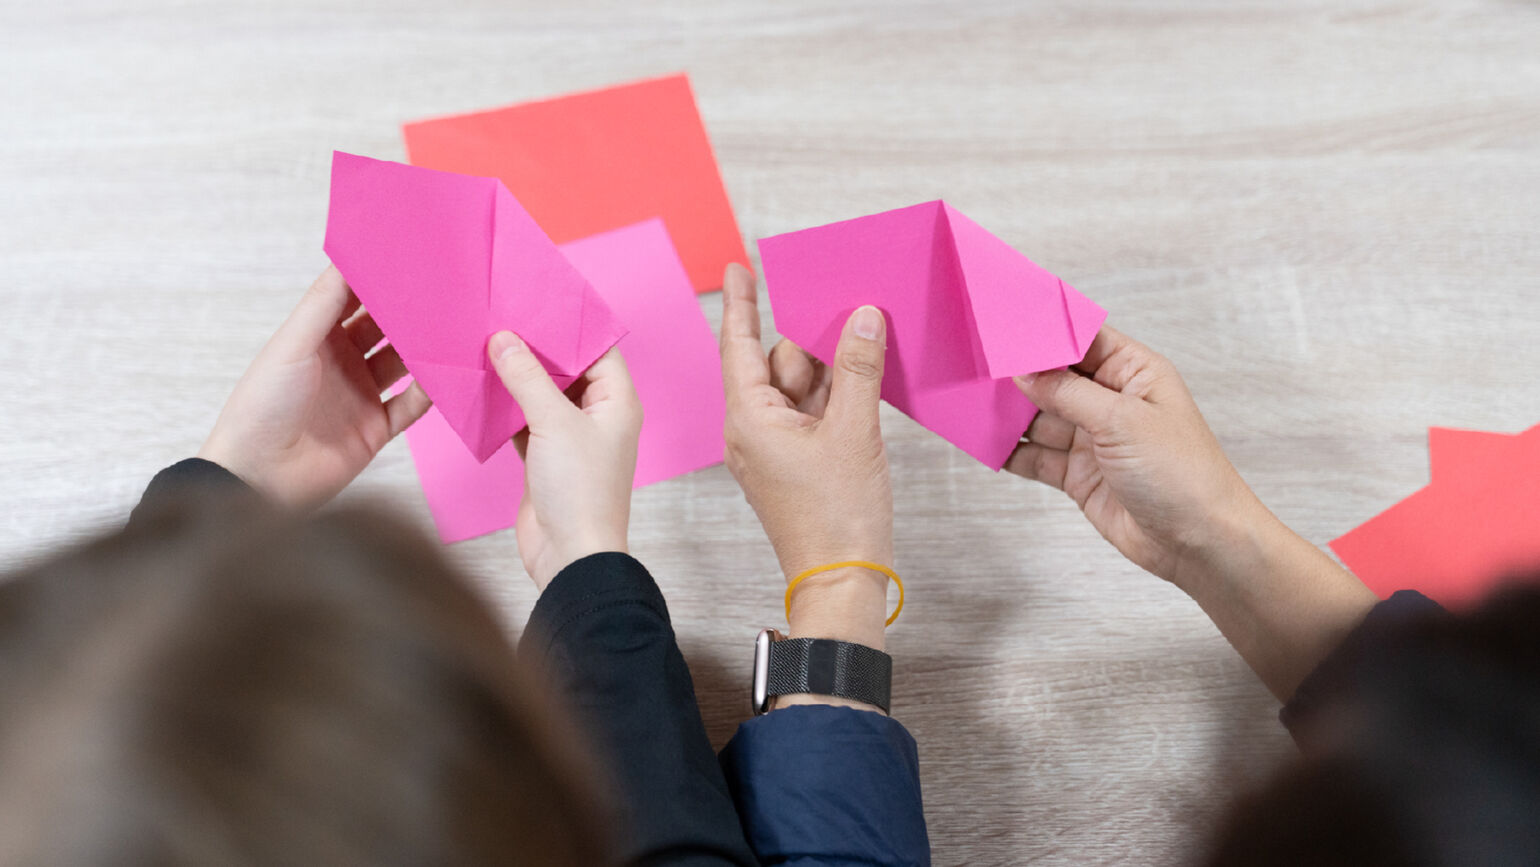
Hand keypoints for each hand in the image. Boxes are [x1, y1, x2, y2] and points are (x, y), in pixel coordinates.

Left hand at [197, 266, 430, 506]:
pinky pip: (413, 405)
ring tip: (454, 326)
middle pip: (385, 329)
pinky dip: (431, 391)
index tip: (409, 255)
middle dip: (410, 310)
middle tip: (442, 288)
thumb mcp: (292, 345)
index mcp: (316, 338)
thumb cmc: (262, 406)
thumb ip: (324, 303)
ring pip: (404, 363)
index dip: (378, 278)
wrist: (259, 479)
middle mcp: (342, 362)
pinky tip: (449, 375)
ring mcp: (361, 395)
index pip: (353, 299)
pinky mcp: (377, 428)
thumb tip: (351, 257)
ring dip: (425, 348)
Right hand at [488, 332, 640, 590]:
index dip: (568, 327)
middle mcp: (598, 417)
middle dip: (535, 350)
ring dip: (517, 378)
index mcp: (617, 403)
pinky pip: (524, 421)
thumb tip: (505, 340)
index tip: (535, 303)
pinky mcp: (545, 458)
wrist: (569, 556)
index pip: (597, 350)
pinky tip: (481, 389)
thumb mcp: (553, 424)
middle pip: (566, 370)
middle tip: (502, 320)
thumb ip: (528, 378)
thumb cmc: (580, 492)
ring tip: (485, 346)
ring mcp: (571, 439)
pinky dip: (505, 408)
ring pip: (542, 396)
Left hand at [719, 264, 892, 653]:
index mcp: (749, 419)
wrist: (843, 582)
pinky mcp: (797, 464)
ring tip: (868, 337)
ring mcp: (775, 449)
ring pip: (800, 388)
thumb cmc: (836, 517)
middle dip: (812, 336)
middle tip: (850, 303)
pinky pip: (812, 414)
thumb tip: (863, 317)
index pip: (740, 345)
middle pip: (778, 363)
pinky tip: (866, 375)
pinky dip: (835, 394)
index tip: (739, 266)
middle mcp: (753, 431)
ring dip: (831, 366)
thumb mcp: (853, 430)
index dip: (741, 303)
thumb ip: (857, 368)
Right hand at [1010, 325, 1375, 698]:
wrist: (1199, 543)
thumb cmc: (1183, 474)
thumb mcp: (1122, 421)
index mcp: (1134, 372)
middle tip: (974, 363)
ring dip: (1008, 414)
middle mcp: (1112, 401)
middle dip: (1017, 374)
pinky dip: (1011, 451)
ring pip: (1039, 417)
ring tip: (968, 402)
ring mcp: (1094, 439)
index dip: (1042, 332)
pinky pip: (1035, 456)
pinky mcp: (1079, 474)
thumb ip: (1068, 393)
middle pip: (1054, 377)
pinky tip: (984, 443)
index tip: (1002, 325)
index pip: (1080, 338)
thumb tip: (1023, 371)